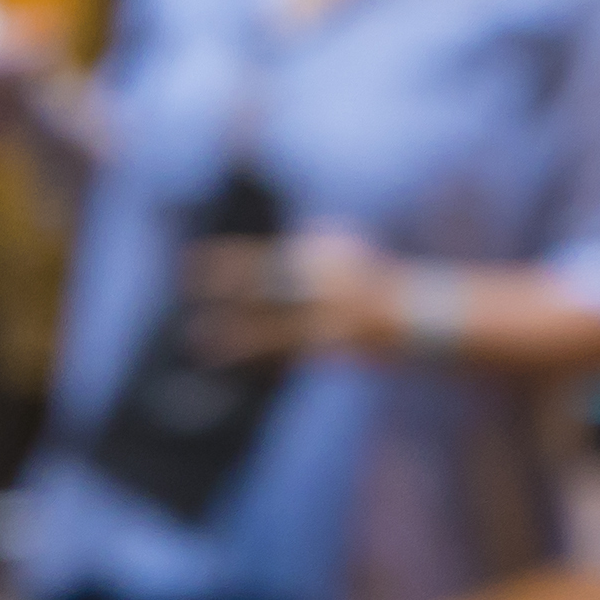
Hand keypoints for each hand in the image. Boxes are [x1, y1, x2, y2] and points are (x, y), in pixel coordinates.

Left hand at [178, 225, 398, 366]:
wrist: (411, 315)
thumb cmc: (374, 280)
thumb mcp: (349, 250)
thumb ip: (320, 242)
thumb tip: (301, 236)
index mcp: (320, 259)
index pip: (263, 257)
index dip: (226, 260)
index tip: (192, 261)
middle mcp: (321, 286)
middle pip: (266, 287)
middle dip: (228, 288)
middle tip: (188, 291)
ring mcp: (327, 319)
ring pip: (271, 329)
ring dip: (233, 336)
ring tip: (198, 341)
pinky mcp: (333, 348)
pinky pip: (287, 355)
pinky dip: (260, 359)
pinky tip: (236, 363)